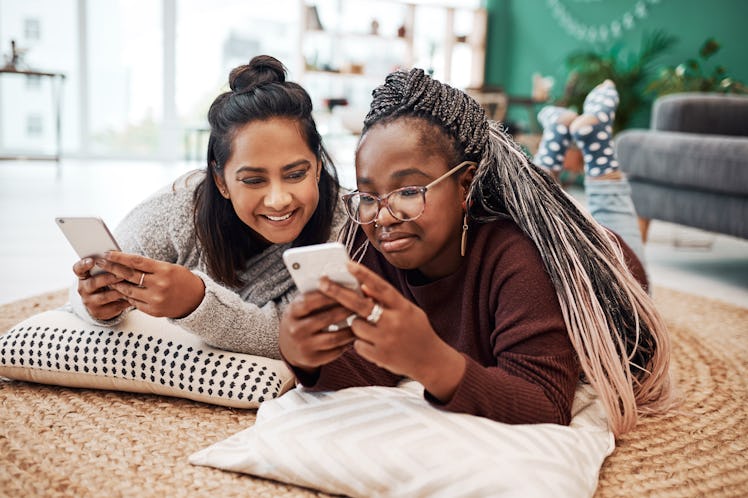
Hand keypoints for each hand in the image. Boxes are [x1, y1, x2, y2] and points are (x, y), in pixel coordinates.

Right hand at [73, 257, 130, 320]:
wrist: (102, 304)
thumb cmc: (106, 282)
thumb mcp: (102, 273)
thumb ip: (107, 265)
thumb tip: (119, 254)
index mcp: (84, 276)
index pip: (78, 269)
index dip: (83, 264)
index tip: (92, 261)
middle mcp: (84, 289)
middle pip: (93, 283)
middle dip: (108, 278)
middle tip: (120, 275)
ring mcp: (90, 301)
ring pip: (104, 296)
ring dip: (118, 291)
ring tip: (130, 286)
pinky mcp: (100, 311)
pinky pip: (113, 306)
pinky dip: (124, 301)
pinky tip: (134, 297)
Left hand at [94, 251, 204, 318]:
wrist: (196, 300)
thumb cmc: (182, 280)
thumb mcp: (169, 268)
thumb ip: (150, 267)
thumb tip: (126, 261)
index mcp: (164, 270)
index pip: (136, 261)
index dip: (119, 257)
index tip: (107, 253)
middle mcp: (159, 285)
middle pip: (129, 275)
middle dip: (112, 268)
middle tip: (100, 263)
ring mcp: (155, 299)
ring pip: (128, 290)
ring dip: (116, 283)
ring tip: (108, 278)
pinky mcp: (153, 311)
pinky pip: (134, 302)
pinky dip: (127, 295)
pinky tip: (121, 290)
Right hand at [279, 290, 356, 371]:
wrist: (288, 346)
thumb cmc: (300, 319)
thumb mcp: (300, 307)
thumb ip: (315, 296)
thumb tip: (341, 284)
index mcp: (292, 313)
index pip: (310, 301)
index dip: (329, 295)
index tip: (346, 290)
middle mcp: (296, 330)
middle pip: (326, 319)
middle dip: (346, 310)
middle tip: (360, 304)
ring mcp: (304, 346)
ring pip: (334, 337)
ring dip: (351, 329)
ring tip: (361, 321)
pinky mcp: (313, 359)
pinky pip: (335, 351)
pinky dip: (347, 343)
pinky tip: (354, 336)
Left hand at [319, 262, 465, 401]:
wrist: (430, 361)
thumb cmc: (417, 331)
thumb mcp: (407, 311)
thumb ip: (387, 300)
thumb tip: (363, 288)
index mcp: (403, 307)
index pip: (381, 287)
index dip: (363, 274)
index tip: (347, 264)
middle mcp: (394, 322)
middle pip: (360, 305)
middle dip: (338, 292)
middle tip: (322, 282)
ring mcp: (386, 340)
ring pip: (356, 325)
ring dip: (358, 324)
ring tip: (373, 329)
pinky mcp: (379, 356)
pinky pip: (358, 344)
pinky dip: (362, 342)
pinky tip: (375, 344)